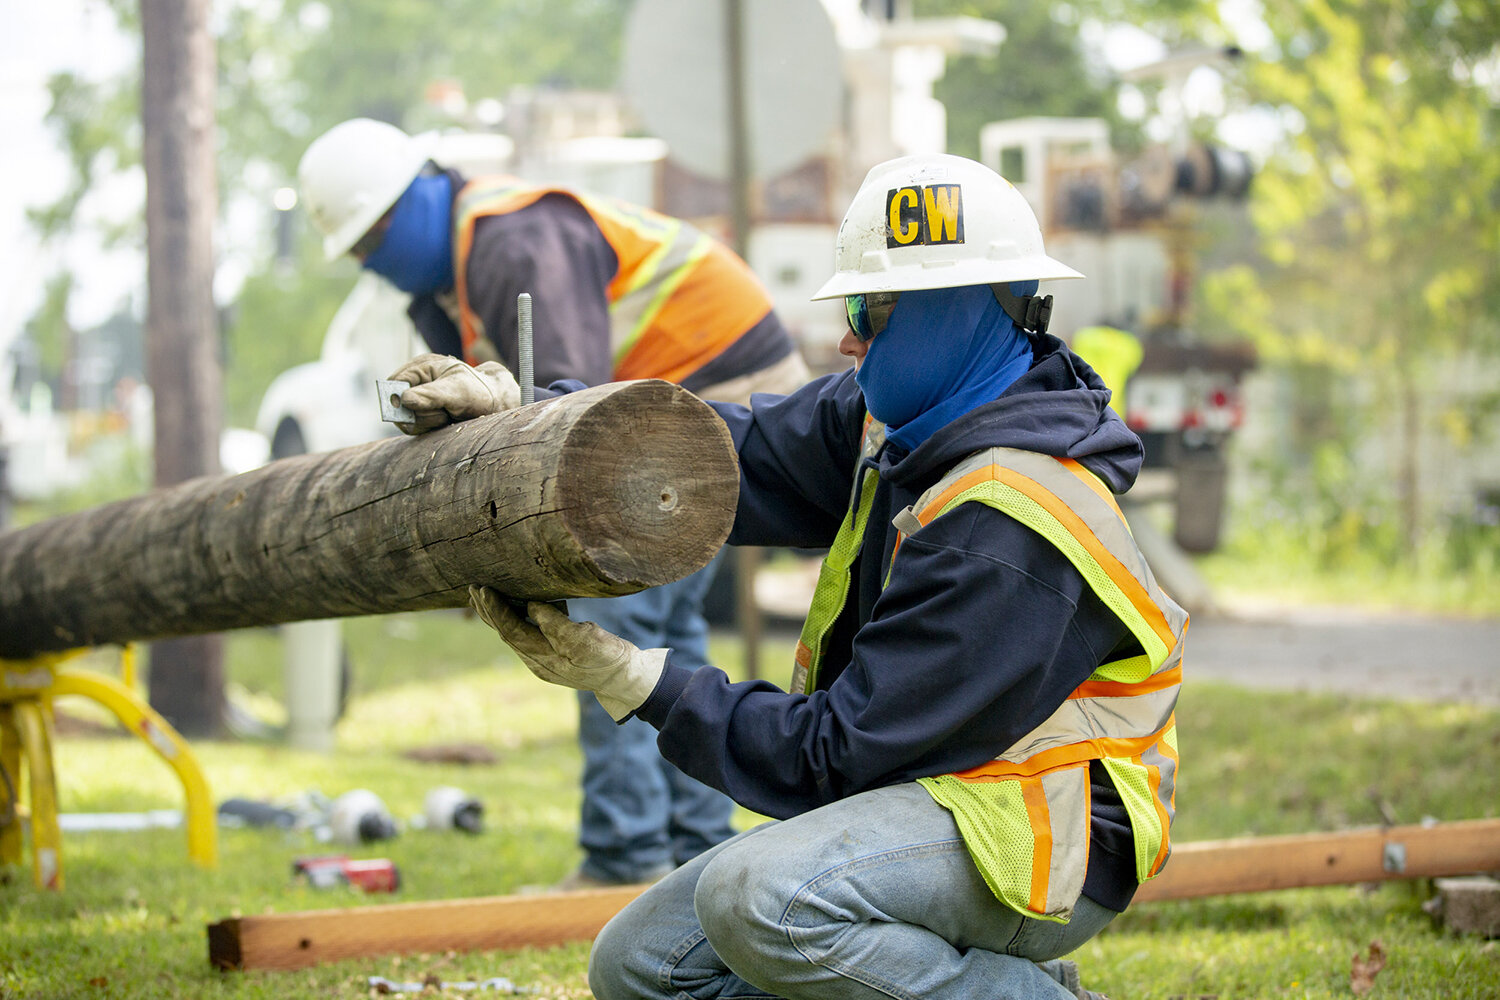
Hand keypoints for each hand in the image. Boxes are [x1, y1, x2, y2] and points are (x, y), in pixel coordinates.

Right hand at [386, 353, 521, 433]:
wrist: (494, 405)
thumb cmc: (478, 392)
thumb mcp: (457, 392)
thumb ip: (430, 395)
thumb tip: (404, 399)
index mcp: (421, 366)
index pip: (394, 383)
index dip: (398, 398)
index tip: (413, 407)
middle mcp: (416, 382)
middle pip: (397, 405)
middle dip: (421, 412)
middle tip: (444, 411)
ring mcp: (418, 399)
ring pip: (406, 420)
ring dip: (427, 422)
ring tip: (448, 414)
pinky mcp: (421, 414)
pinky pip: (414, 428)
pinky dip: (430, 427)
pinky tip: (445, 421)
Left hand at [469, 586, 666, 721]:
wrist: (624, 680)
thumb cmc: (610, 657)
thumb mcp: (588, 638)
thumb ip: (557, 624)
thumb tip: (530, 606)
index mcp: (544, 657)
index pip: (511, 629)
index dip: (495, 609)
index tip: (483, 589)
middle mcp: (537, 662)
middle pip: (505, 633)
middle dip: (488, 611)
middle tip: (473, 588)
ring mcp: (542, 662)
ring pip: (512, 635)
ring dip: (496, 616)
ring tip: (482, 597)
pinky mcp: (551, 657)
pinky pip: (523, 637)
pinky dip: (511, 620)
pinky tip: (510, 610)